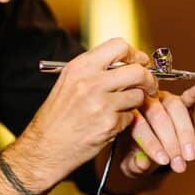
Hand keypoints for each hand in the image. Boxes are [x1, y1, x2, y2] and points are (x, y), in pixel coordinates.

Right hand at [17, 38, 157, 189]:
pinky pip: (131, 117)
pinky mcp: (109, 124)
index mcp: (80, 67)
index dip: (135, 54)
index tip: (140, 63)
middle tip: (149, 86)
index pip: (119, 46)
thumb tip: (126, 62)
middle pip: (137, 70)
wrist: (45, 148)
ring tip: (123, 108)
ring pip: (138, 95)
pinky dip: (126, 120)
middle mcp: (90, 82)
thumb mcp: (69, 83)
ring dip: (136, 102)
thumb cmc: (57, 118)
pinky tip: (111, 124)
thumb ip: (95, 70)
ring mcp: (101, 104)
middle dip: (148, 79)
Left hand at [121, 81, 194, 176]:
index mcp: (126, 114)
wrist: (146, 151)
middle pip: (157, 115)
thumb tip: (143, 163)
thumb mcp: (131, 163)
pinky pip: (186, 96)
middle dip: (171, 141)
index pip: (138, 125)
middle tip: (178, 162)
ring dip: (185, 132)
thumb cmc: (136, 154)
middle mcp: (143, 102)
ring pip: (175, 107)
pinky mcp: (180, 100)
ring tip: (190, 154)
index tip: (163, 160)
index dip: (152, 143)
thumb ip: (134, 164)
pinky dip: (194, 93)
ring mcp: (162, 99)